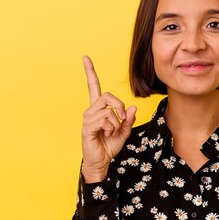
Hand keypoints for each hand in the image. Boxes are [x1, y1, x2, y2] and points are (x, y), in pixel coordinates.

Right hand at [81, 56, 136, 182]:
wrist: (101, 162)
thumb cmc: (109, 146)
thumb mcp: (124, 132)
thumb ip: (128, 119)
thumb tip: (132, 107)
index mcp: (98, 109)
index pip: (93, 86)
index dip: (90, 72)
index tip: (86, 58)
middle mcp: (91, 110)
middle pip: (108, 95)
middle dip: (119, 106)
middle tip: (122, 119)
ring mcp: (88, 118)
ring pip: (109, 110)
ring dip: (116, 123)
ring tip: (111, 133)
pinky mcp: (87, 127)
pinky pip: (105, 120)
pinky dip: (111, 128)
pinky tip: (105, 135)